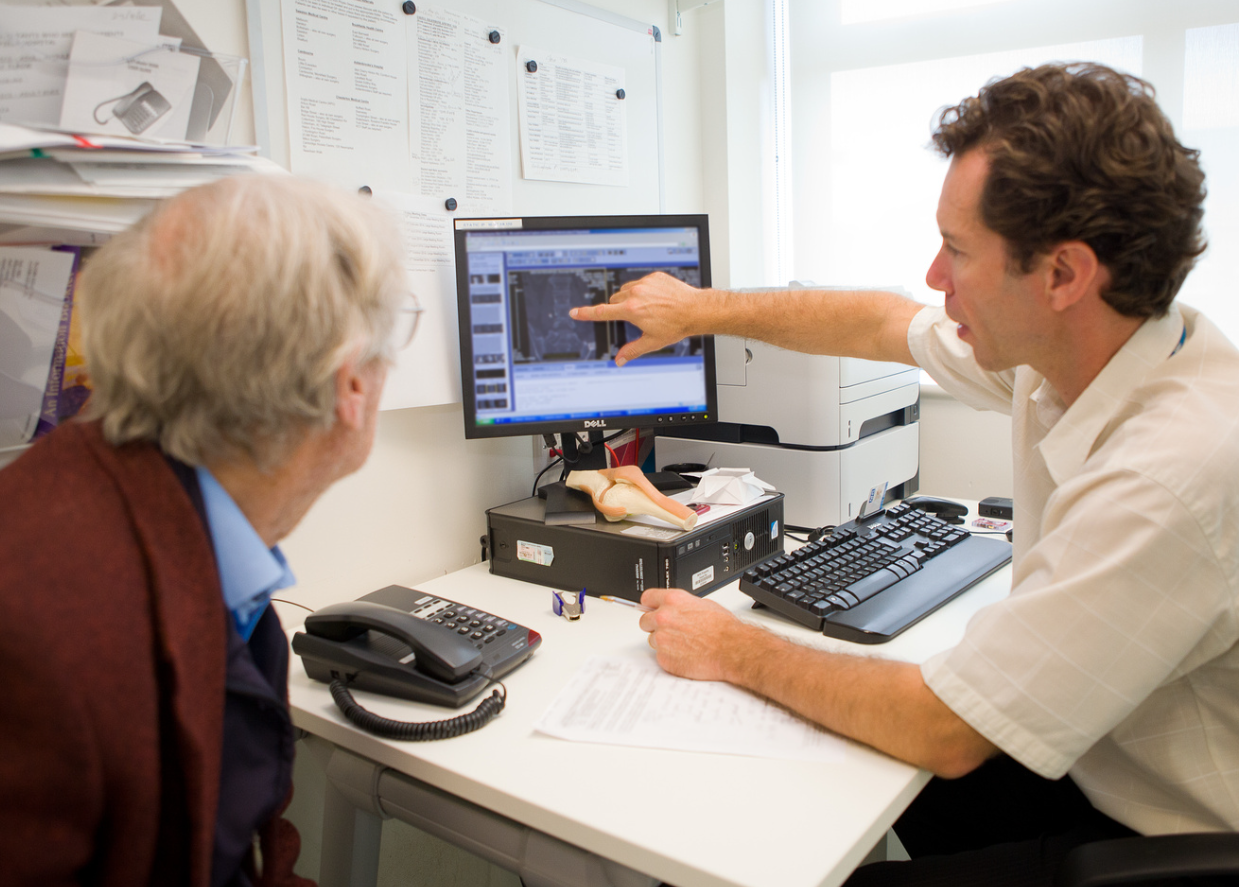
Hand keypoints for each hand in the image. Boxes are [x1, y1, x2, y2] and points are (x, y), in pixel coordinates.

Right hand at [568, 271, 701, 365]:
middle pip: (615, 300)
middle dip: (619, 308)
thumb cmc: (675, 326)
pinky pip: (641, 282)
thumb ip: (632, 351)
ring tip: (648, 308)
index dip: (586, 313)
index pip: (602, 312)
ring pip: (627, 289)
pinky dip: (644, 289)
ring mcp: (645, 283)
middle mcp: (636, 294)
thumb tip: (619, 361)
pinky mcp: (654, 276)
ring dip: (631, 297)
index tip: (575, 312)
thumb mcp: (652, 342)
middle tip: (634, 317)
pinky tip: (657, 299)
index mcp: (631, 310)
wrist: (695, 310)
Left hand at [637, 588, 745, 681]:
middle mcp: (663, 618)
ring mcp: (661, 639)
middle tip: (671, 631)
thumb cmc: (724, 629)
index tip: (651, 609)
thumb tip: (676, 608)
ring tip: (684, 644)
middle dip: (655, 626)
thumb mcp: (703, 604)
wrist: (731, 649)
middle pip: (645, 621)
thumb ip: (682, 605)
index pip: (647, 598)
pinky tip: (686, 655)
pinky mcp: (664, 658)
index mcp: (672, 601)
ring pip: (653, 640)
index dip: (650, 605)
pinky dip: (670, 657)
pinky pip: (660, 656)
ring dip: (664, 642)